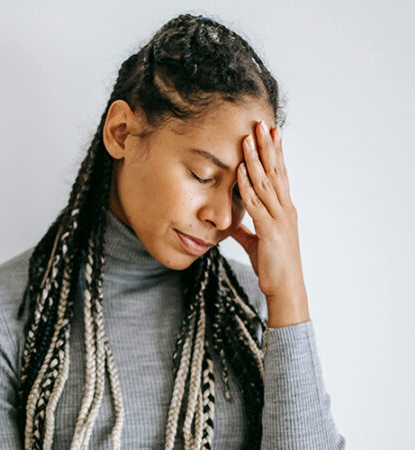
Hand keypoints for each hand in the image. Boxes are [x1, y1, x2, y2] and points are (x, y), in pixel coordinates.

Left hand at [229, 120, 309, 327]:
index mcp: (284, 209)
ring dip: (256, 160)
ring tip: (250, 139)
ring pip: (266, 183)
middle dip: (268, 147)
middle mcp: (285, 209)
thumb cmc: (272, 266)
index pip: (279, 174)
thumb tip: (230, 219)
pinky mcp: (270, 230)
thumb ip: (244, 228)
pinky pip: (256, 204)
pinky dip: (247, 186)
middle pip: (276, 171)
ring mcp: (279, 219)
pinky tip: (240, 171)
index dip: (274, 153)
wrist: (285, 288)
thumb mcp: (255, 242)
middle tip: (262, 124)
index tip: (270, 133)